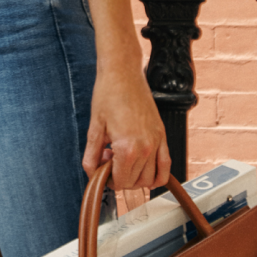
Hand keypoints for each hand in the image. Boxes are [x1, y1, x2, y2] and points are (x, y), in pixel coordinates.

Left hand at [83, 63, 171, 190]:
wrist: (123, 74)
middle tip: (109, 160)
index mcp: (127, 147)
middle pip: (134, 182)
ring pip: (150, 178)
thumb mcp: (94, 128)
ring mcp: (157, 141)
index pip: (120, 182)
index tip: (102, 170)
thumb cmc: (107, 95)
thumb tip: (93, 174)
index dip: (108, 181)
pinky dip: (158, 176)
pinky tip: (146, 174)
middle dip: (119, 177)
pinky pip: (166, 165)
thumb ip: (91, 156)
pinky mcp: (162, 135)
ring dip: (135, 177)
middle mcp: (146, 147)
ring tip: (123, 160)